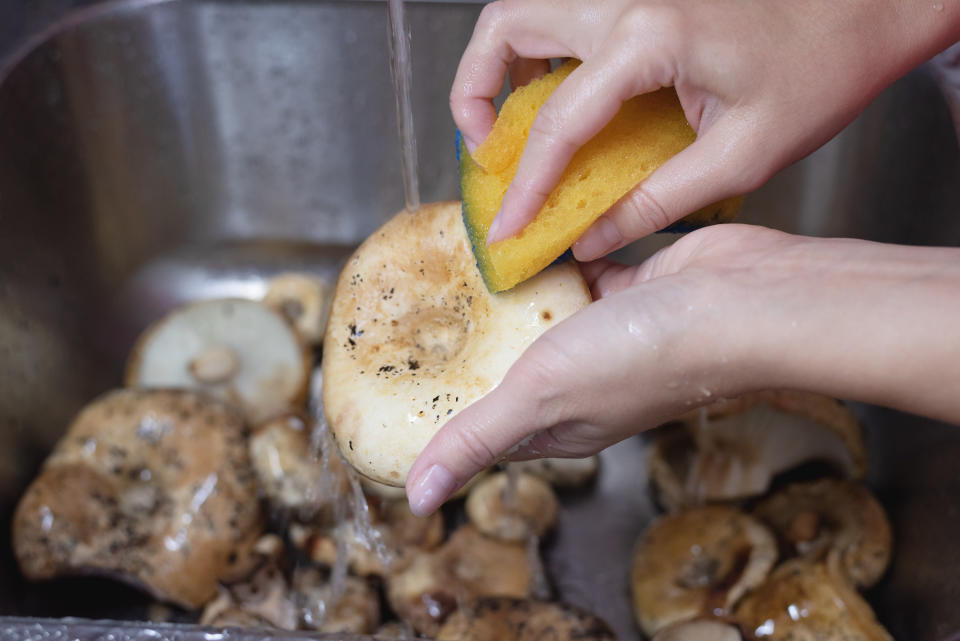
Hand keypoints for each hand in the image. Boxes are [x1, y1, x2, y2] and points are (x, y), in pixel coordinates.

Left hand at [406, 225, 959, 514]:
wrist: (739, 300)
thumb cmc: (648, 358)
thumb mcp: (539, 398)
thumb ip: (477, 440)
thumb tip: (417, 497)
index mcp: (560, 422)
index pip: (487, 425)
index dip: (446, 409)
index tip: (403, 379)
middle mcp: (583, 381)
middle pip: (511, 364)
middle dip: (470, 340)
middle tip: (423, 302)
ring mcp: (609, 333)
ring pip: (544, 314)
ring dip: (511, 293)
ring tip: (462, 260)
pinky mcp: (630, 286)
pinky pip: (577, 272)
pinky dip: (554, 257)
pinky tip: (526, 235)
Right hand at [452, 0, 959, 257]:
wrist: (861, 9)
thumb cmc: (817, 69)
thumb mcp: (740, 156)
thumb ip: (655, 200)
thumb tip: (593, 234)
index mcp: (648, 37)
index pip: (556, 121)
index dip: (524, 184)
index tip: (507, 226)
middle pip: (506, 26)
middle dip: (472, 91)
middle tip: (482, 150)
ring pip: (525, 7)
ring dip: (499, 60)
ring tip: (506, 119)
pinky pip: (563, 10)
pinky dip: (538, 47)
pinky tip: (554, 89)